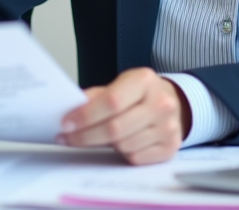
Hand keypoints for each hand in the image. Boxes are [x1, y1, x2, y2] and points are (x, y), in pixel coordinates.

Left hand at [57, 67, 190, 164]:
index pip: (110, 102)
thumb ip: (96, 96)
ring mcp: (168, 127)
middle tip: (67, 138)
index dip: (85, 115)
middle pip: (115, 128)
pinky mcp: (170, 148)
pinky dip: (122, 154)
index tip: (66, 124)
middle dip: (85, 136)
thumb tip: (70, 110)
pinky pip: (135, 158)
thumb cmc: (140, 94)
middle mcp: (161, 103)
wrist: (172, 103)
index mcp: (145, 81)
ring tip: (99, 137)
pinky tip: (120, 145)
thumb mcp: (120, 84)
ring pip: (124, 146)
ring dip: (104, 145)